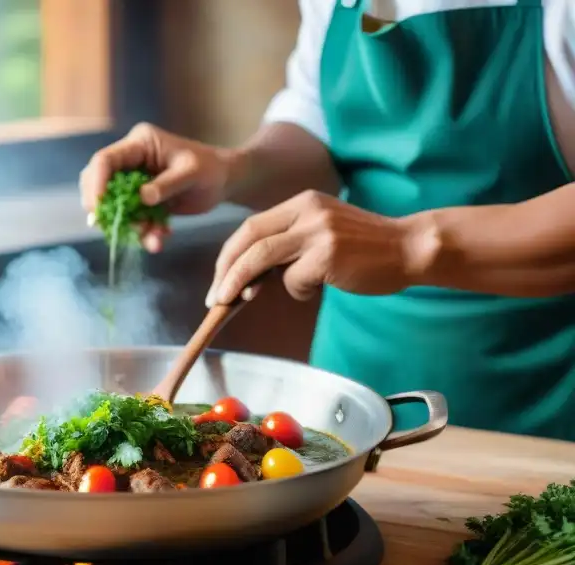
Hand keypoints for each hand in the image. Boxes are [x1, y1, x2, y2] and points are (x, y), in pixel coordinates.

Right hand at [79, 123, 235, 252]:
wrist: (223, 182)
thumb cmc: (210, 169)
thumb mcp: (192, 173)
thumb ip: (168, 184)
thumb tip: (143, 197)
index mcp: (139, 144)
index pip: (105, 160)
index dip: (97, 183)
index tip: (98, 207)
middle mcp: (131, 160)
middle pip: (99, 182)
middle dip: (104, 209)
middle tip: (110, 228)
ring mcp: (134, 181)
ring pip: (114, 206)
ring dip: (128, 227)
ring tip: (153, 240)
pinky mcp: (140, 200)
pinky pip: (131, 219)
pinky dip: (142, 233)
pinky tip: (160, 240)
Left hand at [205, 190, 425, 305]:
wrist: (410, 248)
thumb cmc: (365, 249)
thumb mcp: (323, 231)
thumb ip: (290, 244)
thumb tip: (248, 276)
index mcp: (302, 202)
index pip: (251, 226)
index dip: (229, 254)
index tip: (218, 279)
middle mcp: (307, 210)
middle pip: (249, 238)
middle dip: (225, 269)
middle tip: (214, 296)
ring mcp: (318, 231)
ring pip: (261, 256)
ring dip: (238, 282)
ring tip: (228, 301)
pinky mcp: (328, 254)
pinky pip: (294, 279)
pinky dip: (298, 291)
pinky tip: (317, 289)